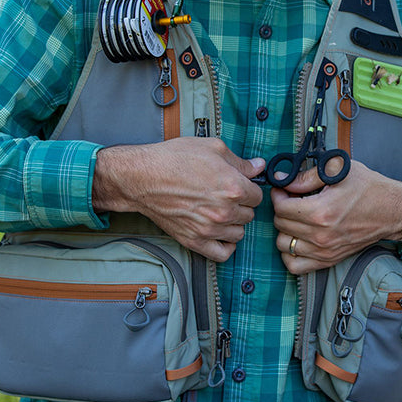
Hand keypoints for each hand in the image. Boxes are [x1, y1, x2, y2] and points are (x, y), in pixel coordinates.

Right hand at [93, 140, 264, 262]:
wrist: (142, 177)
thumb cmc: (174, 158)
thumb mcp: (212, 148)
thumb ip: (240, 161)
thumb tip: (259, 166)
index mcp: (233, 188)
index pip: (258, 196)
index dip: (250, 188)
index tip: (241, 185)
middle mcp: (224, 211)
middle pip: (249, 215)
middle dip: (241, 205)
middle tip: (226, 196)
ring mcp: (210, 229)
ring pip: (239, 234)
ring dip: (234, 224)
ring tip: (221, 212)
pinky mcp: (194, 241)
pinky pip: (222, 253)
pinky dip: (225, 246)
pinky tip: (220, 233)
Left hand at [270, 160, 401, 274]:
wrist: (392, 211)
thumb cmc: (368, 188)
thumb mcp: (338, 170)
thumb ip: (307, 175)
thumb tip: (282, 179)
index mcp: (321, 211)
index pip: (281, 207)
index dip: (279, 194)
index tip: (285, 189)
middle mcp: (321, 235)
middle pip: (280, 225)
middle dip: (282, 209)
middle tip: (292, 200)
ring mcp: (324, 251)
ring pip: (284, 245)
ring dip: (285, 230)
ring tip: (296, 218)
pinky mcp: (329, 260)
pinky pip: (295, 266)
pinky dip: (290, 254)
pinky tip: (298, 238)